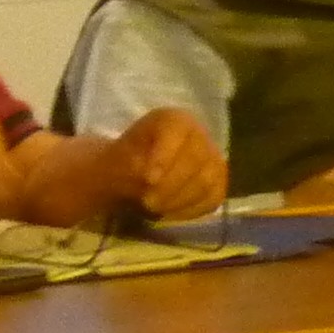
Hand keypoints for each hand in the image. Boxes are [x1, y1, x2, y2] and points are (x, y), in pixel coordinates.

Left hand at [105, 108, 226, 220]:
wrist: (131, 178)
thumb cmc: (123, 164)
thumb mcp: (116, 162)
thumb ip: (131, 167)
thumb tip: (151, 180)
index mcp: (173, 119)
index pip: (177, 130)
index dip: (165, 155)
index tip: (148, 180)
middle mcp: (199, 133)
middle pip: (196, 158)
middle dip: (170, 185)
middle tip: (147, 201)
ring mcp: (212, 158)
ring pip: (207, 180)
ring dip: (178, 200)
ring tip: (154, 208)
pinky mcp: (217, 182)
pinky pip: (213, 197)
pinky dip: (191, 210)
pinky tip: (170, 213)